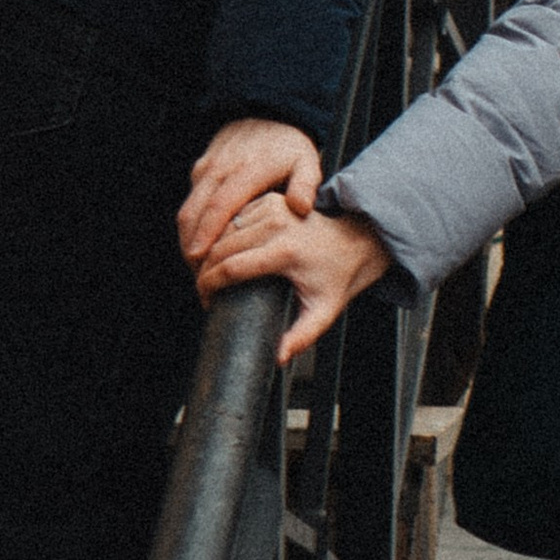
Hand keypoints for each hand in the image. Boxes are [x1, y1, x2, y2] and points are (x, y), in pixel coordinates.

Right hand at [179, 118, 320, 271]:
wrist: (268, 114)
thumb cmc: (290, 146)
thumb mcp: (307, 162)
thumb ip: (306, 185)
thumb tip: (301, 208)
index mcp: (247, 170)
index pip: (220, 206)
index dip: (207, 234)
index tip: (200, 260)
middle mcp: (222, 168)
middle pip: (195, 212)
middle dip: (191, 246)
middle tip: (199, 275)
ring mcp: (208, 168)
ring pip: (188, 209)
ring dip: (188, 238)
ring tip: (198, 267)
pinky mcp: (201, 169)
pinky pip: (191, 201)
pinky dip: (192, 225)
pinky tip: (202, 245)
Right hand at [190, 191, 389, 362]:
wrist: (356, 242)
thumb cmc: (338, 277)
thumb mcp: (323, 312)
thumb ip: (301, 337)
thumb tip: (279, 358)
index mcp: (285, 251)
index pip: (231, 267)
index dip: (210, 286)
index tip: (206, 300)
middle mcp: (277, 224)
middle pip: (221, 247)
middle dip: (204, 270)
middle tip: (202, 291)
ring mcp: (273, 208)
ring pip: (223, 230)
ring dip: (209, 250)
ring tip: (206, 273)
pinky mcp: (270, 201)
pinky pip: (234, 216)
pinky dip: (221, 233)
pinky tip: (218, 251)